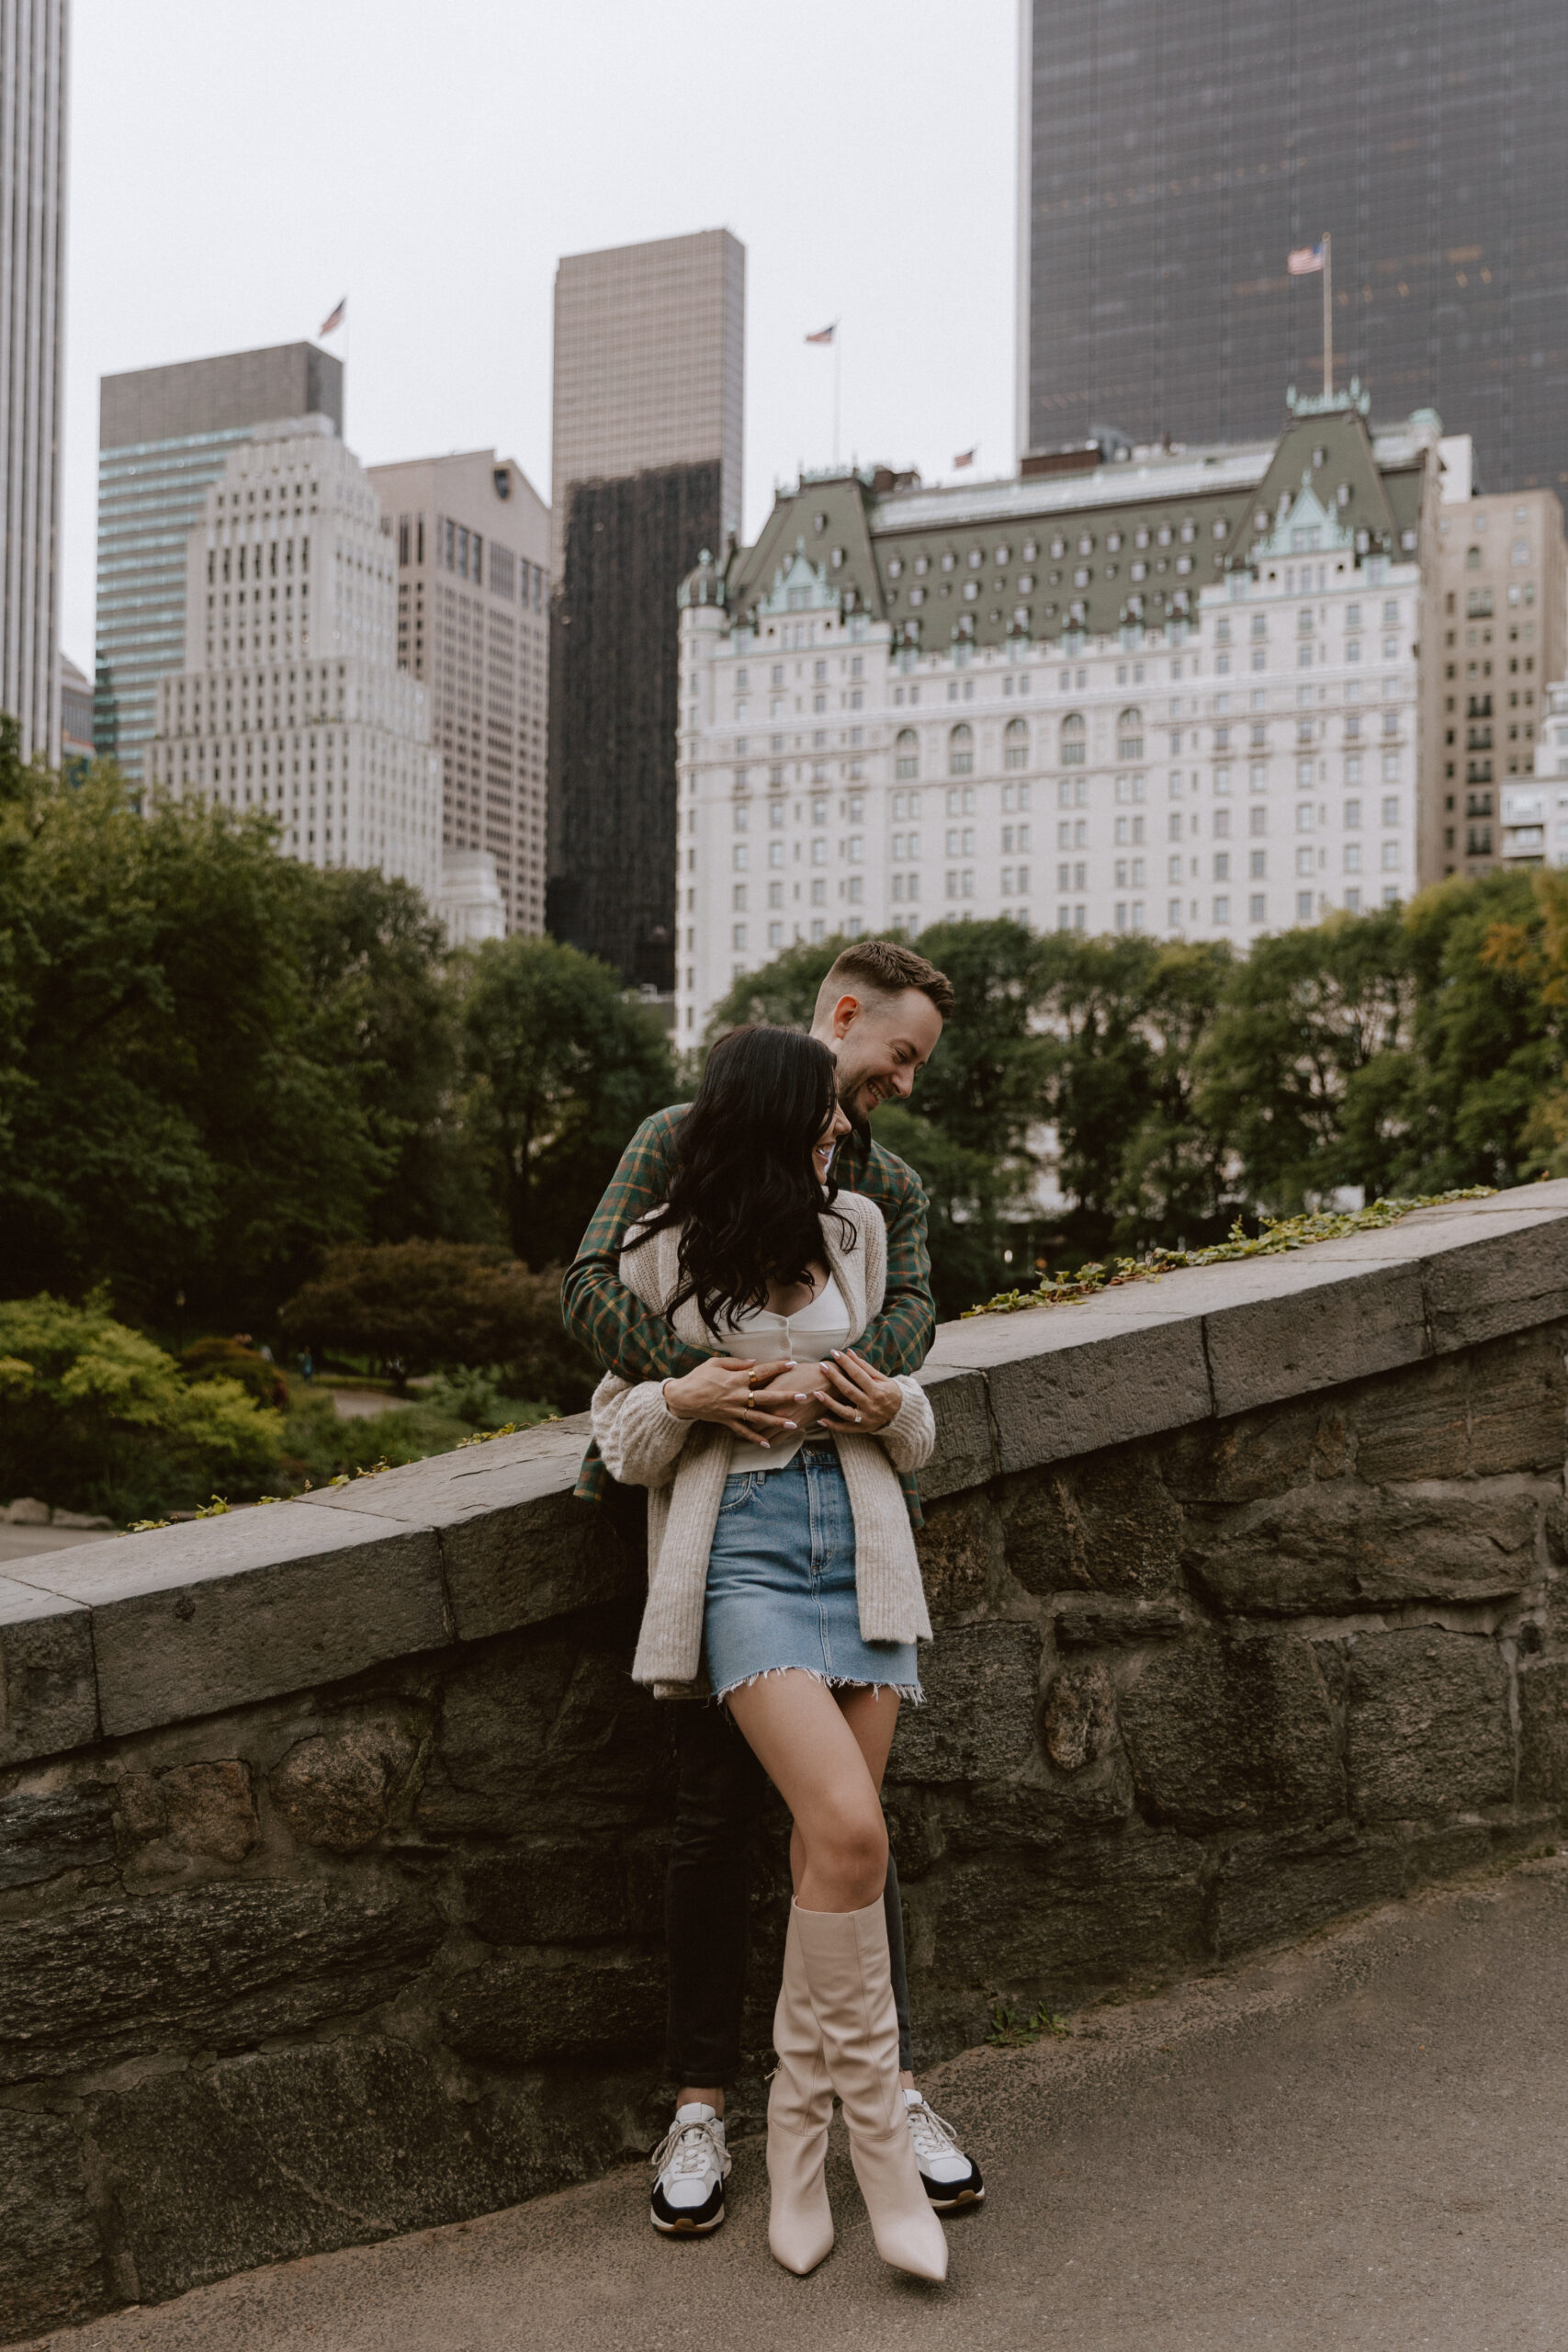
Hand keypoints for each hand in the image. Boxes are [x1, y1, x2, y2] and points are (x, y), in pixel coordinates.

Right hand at [661, 1358, 810, 1447]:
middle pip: (766, 1397)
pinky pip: (743, 1431)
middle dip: (786, 1397)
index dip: (777, 1367)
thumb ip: (736, 1363)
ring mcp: (733, 1410)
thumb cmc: (698, 1377)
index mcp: (735, 1379)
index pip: (761, 1371)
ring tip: (793, 1425)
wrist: (682, 1397)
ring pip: (759, 1418)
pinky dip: (754, 1438)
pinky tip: (767, 1444)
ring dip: (777, 1422)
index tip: (792, 1364)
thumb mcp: (715, 1363)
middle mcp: (737, 1396)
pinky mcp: (727, 1421)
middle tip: (803, 1397)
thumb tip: (755, 1362)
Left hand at [817, 1347, 905, 1435]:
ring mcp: (865, 1418)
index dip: (846, 1363)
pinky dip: (833, 1425)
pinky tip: (820, 1420)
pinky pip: (845, 1428)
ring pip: (844, 1411)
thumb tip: (849, 1352)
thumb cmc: (889, 1392)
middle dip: (834, 1377)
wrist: (900, 1414)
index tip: (835, 1353)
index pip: (858, 1374)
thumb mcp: (882, 1378)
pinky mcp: (861, 1428)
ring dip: (829, 1403)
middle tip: (822, 1366)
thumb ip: (865, 1367)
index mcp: (877, 1391)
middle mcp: (871, 1405)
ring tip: (816, 1393)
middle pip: (849, 1390)